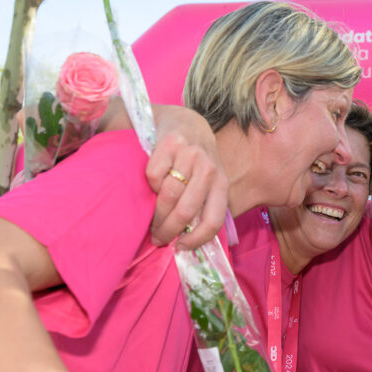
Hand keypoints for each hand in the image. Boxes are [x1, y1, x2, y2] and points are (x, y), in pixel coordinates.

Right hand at [146, 105, 228, 249]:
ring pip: (168, 196)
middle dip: (168, 230)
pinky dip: (150, 184)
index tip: (182, 248)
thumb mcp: (209, 182)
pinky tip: (152, 184)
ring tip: (151, 221)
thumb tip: (189, 242)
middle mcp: (209, 169)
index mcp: (222, 183)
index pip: (213, 219)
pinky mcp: (170, 143)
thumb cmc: (197, 162)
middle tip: (158, 238)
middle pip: (185, 211)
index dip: (197, 239)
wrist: (186, 123)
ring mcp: (190, 155)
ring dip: (155, 215)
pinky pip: (153, 175)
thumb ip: (204, 205)